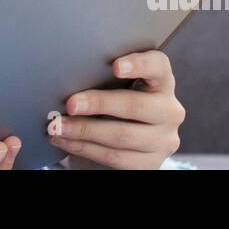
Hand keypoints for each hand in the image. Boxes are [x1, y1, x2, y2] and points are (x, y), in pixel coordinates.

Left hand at [48, 50, 183, 169]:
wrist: (119, 142)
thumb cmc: (113, 105)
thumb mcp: (114, 86)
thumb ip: (103, 78)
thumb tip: (67, 76)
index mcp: (162, 82)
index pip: (158, 66)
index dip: (138, 64)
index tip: (114, 66)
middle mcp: (169, 110)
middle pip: (135, 105)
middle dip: (98, 104)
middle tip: (70, 104)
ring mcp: (163, 140)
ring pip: (122, 136)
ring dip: (84, 131)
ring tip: (58, 126)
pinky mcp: (151, 164)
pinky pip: (115, 158)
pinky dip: (85, 148)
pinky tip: (66, 141)